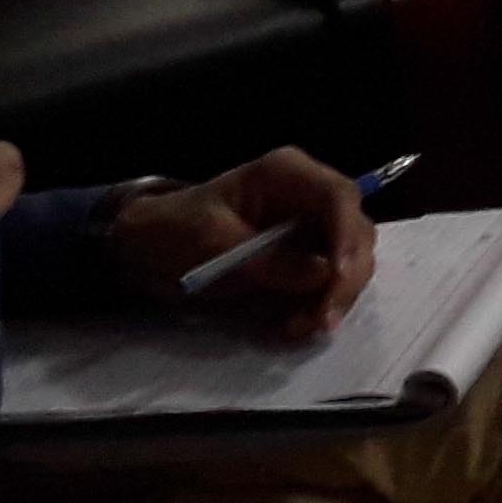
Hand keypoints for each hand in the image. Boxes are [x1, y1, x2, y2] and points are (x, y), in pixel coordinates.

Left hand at [110, 148, 378, 344]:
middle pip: (355, 232)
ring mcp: (308, 228)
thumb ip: (267, 259)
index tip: (337, 280)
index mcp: (288, 174)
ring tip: (294, 328)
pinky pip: (326, 283)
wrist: (147, 249)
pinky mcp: (302, 258)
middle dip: (344, 279)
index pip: (339, 197)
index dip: (347, 238)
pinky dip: (315, 307)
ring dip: (331, 299)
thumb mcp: (213, 243)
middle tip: (320, 322)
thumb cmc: (175, 231)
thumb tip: (323, 273)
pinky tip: (289, 325)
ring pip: (348, 262)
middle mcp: (308, 197)